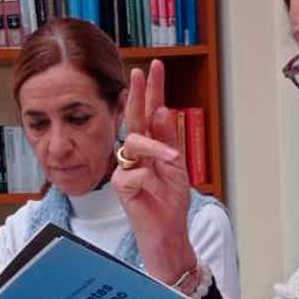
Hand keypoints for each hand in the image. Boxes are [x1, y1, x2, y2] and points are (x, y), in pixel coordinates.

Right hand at [112, 59, 197, 283]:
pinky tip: (154, 191)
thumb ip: (167, 139)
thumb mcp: (176, 167)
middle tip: (142, 72)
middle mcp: (137, 154)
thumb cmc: (170, 201)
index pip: (151, 113)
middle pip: (135, 119)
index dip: (152, 90)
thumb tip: (162, 110)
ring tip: (172, 161)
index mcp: (152, 146)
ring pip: (135, 143)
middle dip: (140, 94)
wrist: (168, 232)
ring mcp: (127, 168)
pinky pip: (135, 173)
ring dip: (156, 149)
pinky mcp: (122, 186)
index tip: (154, 67)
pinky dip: (150, 180)